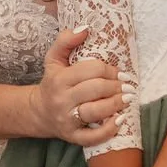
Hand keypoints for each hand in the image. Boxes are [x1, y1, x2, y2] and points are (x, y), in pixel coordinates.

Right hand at [28, 28, 122, 145]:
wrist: (38, 112)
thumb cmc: (53, 82)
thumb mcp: (54, 59)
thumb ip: (66, 40)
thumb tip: (86, 28)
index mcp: (60, 79)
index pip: (92, 70)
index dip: (110, 70)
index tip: (120, 73)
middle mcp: (62, 100)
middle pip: (96, 89)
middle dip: (116, 87)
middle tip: (128, 87)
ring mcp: (67, 120)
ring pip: (96, 112)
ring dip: (116, 104)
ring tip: (127, 99)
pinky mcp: (72, 136)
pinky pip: (92, 137)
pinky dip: (109, 130)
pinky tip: (120, 120)